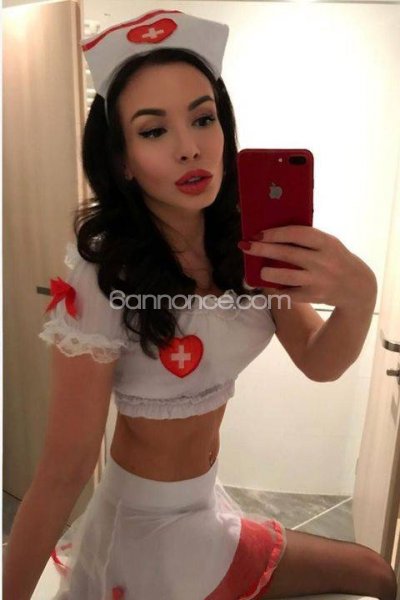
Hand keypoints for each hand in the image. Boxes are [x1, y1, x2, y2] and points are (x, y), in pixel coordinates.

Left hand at [238, 225, 376, 307]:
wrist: (357, 287)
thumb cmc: (335, 258)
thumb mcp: (329, 244)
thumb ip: (307, 239)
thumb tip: (272, 234)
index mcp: (326, 242)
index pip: (297, 234)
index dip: (276, 233)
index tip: (258, 233)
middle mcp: (322, 261)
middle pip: (288, 254)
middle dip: (263, 249)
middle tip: (246, 246)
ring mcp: (318, 280)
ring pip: (286, 276)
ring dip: (269, 273)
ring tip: (261, 271)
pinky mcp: (313, 296)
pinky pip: (289, 293)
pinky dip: (277, 289)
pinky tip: (270, 286)